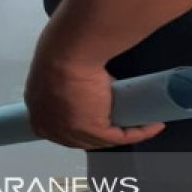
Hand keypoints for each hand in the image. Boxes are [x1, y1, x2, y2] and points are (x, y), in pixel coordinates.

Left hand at [24, 54, 163, 149]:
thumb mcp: (57, 74)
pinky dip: (139, 132)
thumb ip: (66, 85)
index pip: (64, 128)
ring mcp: (69, 132)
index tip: (104, 117)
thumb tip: (88, 85)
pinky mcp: (91, 130)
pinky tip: (153, 125)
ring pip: (102, 140)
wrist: (67, 51)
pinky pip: (120, 137)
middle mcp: (50, 128)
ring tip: (143, 121)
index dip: (85, 124)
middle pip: (83, 139)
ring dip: (125, 132)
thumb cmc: (61, 53)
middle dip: (107, 132)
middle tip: (126, 120)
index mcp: (38, 113)